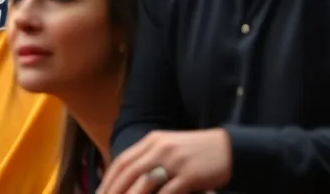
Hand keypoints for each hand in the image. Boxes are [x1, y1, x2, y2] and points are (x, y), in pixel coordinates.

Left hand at [98, 129, 230, 193]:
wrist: (228, 148)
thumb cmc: (197, 152)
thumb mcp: (169, 148)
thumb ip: (150, 159)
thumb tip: (130, 177)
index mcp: (152, 141)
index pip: (123, 160)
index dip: (109, 178)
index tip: (100, 192)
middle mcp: (159, 148)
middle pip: (129, 172)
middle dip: (114, 189)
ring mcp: (174, 161)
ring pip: (144, 183)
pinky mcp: (189, 174)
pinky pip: (168, 192)